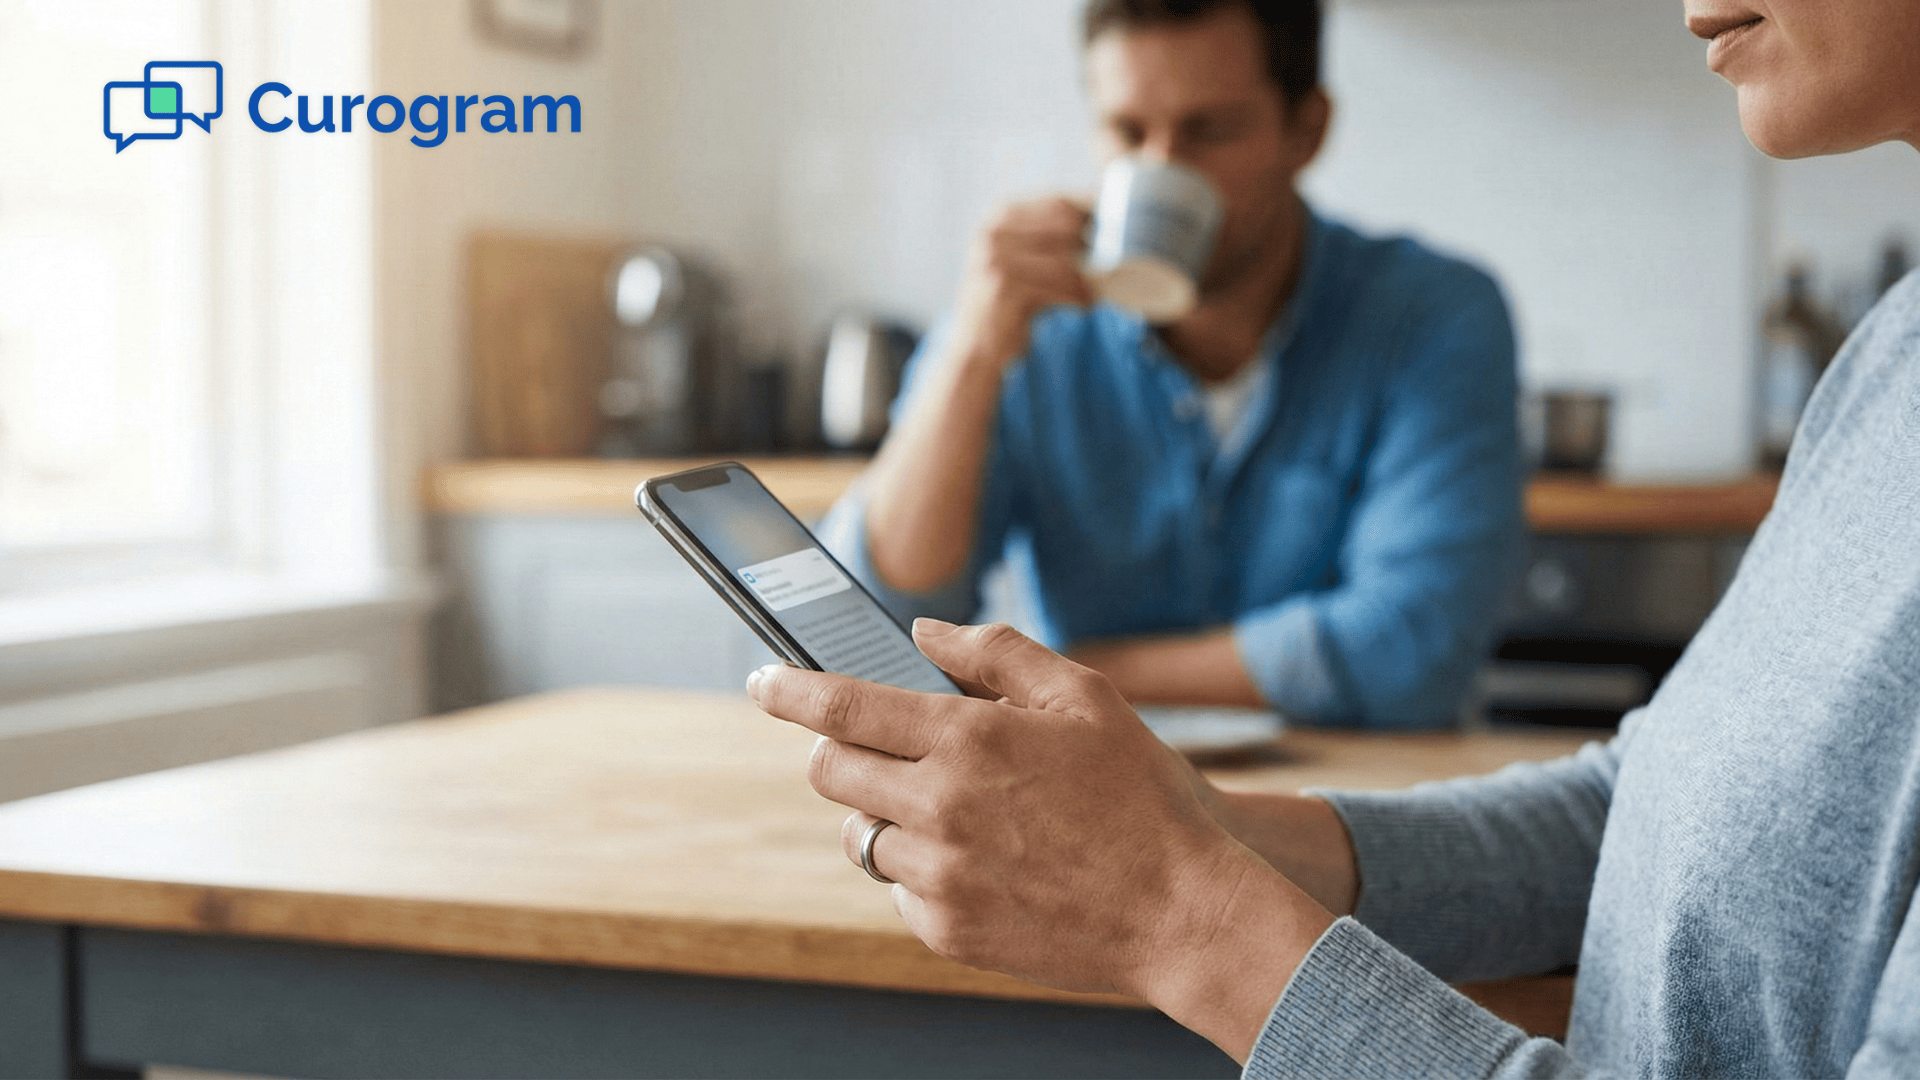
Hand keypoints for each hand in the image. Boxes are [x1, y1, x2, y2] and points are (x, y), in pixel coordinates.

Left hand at [747, 619, 1331, 1060]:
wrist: (1183, 914)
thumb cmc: (1143, 796)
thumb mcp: (1086, 698)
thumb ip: (997, 653)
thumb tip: (923, 633)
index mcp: (971, 739)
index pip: (843, 706)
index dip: (789, 689)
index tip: (761, 681)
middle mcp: (941, 807)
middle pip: (830, 772)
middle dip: (838, 750)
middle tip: (877, 747)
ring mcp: (940, 876)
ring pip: (859, 836)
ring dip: (885, 814)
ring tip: (950, 810)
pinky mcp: (946, 931)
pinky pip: (899, 890)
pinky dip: (921, 871)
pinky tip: (982, 862)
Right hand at [951, 197, 1095, 371]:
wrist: (976, 347)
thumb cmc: (1007, 303)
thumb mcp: (1021, 261)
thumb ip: (1050, 238)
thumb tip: (1103, 218)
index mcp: (999, 217)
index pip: (1058, 203)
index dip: (1092, 215)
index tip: (1117, 230)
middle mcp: (993, 233)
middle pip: (1066, 227)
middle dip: (1093, 245)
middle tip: (1112, 264)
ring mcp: (995, 260)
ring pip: (1065, 261)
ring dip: (1088, 279)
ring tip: (1094, 292)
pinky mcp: (1004, 289)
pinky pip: (1059, 288)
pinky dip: (1078, 298)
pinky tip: (1084, 305)